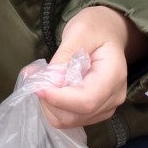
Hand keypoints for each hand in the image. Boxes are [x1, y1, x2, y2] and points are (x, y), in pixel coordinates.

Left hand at [36, 6, 147, 128]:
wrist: (109, 31)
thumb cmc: (95, 27)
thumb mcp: (79, 31)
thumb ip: (65, 56)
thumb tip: (50, 81)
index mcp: (113, 76)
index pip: (86, 101)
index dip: (59, 99)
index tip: (37, 86)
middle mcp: (113, 98)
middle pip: (76, 115)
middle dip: (49, 100)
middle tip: (34, 77)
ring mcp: (105, 107)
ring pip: (69, 120)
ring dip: (49, 104)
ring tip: (40, 79)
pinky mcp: (95, 110)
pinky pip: (70, 117)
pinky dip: (53, 105)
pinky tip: (48, 86)